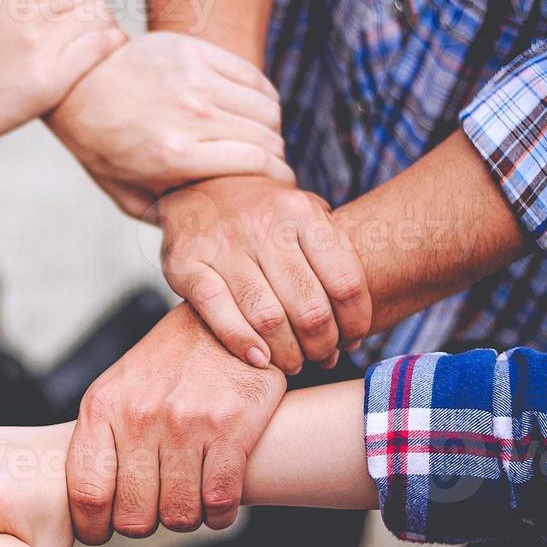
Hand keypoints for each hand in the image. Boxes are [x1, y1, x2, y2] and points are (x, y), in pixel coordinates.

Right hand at [0, 0, 126, 151]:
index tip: (67, 6)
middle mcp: (25, 8)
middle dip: (90, 7)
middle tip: (80, 29)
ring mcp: (39, 43)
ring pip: (100, 16)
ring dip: (100, 28)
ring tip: (86, 43)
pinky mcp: (49, 80)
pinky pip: (101, 46)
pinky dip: (108, 46)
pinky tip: (97, 56)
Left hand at [48, 31, 293, 215]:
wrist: (77, 86)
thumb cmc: (102, 146)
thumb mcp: (127, 196)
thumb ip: (171, 217)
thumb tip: (211, 234)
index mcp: (176, 154)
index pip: (257, 163)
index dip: (279, 177)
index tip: (281, 185)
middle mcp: (191, 114)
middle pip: (267, 136)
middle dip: (275, 157)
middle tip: (267, 166)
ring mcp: (195, 79)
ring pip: (266, 107)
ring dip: (270, 128)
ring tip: (258, 140)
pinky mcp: (196, 52)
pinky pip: (253, 77)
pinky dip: (262, 97)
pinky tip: (249, 111)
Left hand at [68, 303, 285, 542]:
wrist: (223, 319)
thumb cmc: (166, 365)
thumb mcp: (117, 388)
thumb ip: (99, 439)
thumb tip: (86, 506)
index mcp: (103, 407)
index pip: (86, 494)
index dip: (94, 526)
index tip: (104, 530)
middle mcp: (140, 415)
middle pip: (134, 516)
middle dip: (144, 524)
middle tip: (154, 509)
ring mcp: (186, 423)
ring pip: (179, 516)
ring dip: (185, 518)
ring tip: (187, 498)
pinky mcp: (231, 429)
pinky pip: (220, 503)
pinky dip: (219, 514)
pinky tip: (217, 500)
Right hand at [158, 176, 370, 373]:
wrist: (198, 182)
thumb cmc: (263, 213)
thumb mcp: (304, 214)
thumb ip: (332, 253)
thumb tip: (359, 321)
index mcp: (302, 213)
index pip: (346, 282)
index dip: (356, 323)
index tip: (353, 340)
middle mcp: (264, 226)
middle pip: (310, 307)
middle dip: (323, 346)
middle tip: (323, 357)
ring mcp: (224, 245)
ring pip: (268, 317)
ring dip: (287, 353)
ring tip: (294, 363)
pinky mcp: (187, 264)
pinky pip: (219, 313)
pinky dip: (243, 343)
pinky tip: (259, 358)